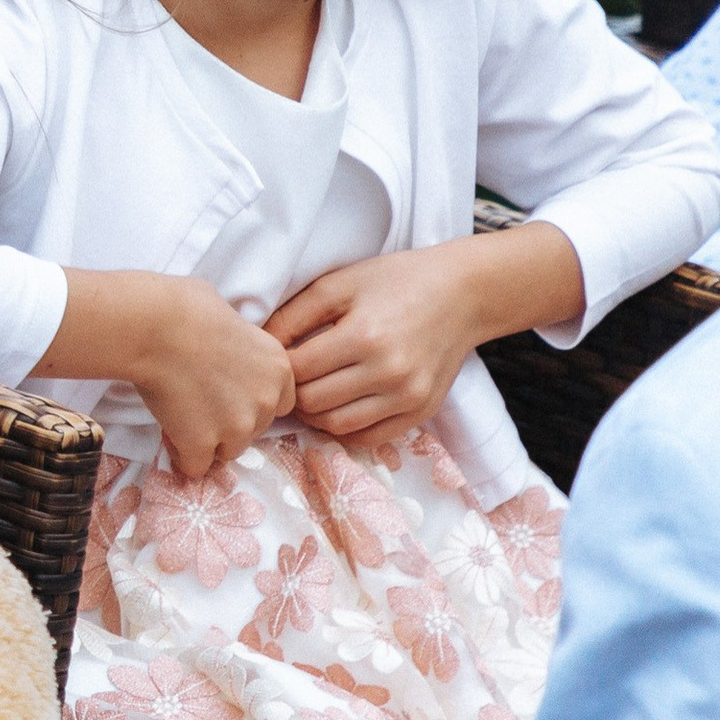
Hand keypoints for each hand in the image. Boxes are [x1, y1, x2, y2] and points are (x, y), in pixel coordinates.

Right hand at [36, 270, 296, 478]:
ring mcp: (237, 426)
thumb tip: (227, 346)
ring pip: (227, 451)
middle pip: (254, 430)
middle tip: (197, 401)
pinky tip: (169, 434)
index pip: (279, 404)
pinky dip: (181, 455)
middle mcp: (266, 400)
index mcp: (278, 367)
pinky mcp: (203, 444)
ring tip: (180, 417)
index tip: (225, 391)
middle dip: (229, 422)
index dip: (249, 399)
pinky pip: (195, 466)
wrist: (154, 326)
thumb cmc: (185, 307)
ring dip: (206, 440)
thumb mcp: (232, 318)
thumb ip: (242, 346)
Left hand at [264, 225, 580, 449]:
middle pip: (312, 403)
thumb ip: (292, 315)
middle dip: (292, 392)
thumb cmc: (394, 281)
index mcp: (364, 337)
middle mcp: (389, 373)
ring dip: (314, 414)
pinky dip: (345, 429)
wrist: (463, 293)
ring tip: (309, 390)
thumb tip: (256, 345)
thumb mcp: (338, 284)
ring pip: (337, 426)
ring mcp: (408, 397)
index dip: (277, 366)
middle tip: (288, 377)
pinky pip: (369, 438)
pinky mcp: (422, 412)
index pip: (297, 371)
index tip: (273, 356)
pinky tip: (338, 405)